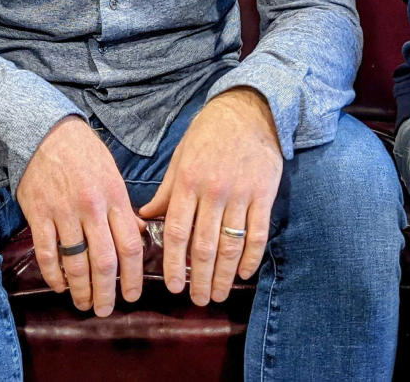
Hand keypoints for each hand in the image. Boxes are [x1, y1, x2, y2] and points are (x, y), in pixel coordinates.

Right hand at [16, 116, 145, 317]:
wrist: (44, 131)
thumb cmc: (83, 153)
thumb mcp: (112, 173)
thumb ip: (124, 207)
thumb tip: (138, 236)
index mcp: (114, 197)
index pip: (129, 246)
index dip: (132, 277)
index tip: (132, 295)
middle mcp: (91, 207)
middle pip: (103, 262)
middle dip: (106, 293)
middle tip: (106, 310)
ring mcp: (63, 212)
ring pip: (75, 263)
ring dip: (81, 290)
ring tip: (83, 304)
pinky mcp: (38, 213)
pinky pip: (47, 253)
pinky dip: (53, 275)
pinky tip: (59, 286)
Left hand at [138, 87, 281, 305]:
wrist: (248, 110)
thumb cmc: (208, 134)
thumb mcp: (180, 158)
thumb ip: (166, 191)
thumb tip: (145, 218)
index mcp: (188, 182)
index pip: (178, 231)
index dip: (175, 263)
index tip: (174, 285)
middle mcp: (213, 191)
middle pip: (204, 246)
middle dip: (200, 278)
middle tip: (197, 300)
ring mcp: (241, 194)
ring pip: (231, 245)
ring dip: (224, 276)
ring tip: (218, 295)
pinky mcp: (264, 194)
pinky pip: (258, 233)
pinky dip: (251, 257)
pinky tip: (244, 273)